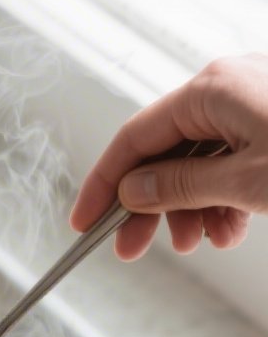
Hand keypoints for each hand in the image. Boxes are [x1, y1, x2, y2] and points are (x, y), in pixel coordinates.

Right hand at [70, 54, 267, 259]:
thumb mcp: (245, 179)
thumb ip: (183, 185)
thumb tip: (133, 190)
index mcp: (212, 90)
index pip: (135, 138)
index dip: (104, 183)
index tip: (85, 219)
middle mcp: (227, 90)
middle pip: (165, 154)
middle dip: (150, 207)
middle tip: (131, 247)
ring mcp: (251, 106)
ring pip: (198, 164)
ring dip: (192, 210)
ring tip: (201, 241)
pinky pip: (230, 164)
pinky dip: (224, 201)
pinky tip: (228, 229)